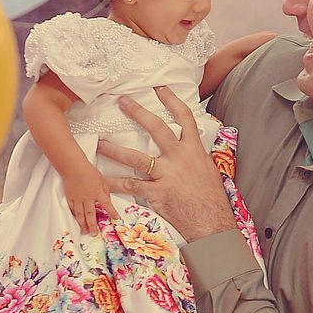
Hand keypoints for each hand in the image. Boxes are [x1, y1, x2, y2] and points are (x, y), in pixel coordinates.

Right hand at [65, 167, 113, 235]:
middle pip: (90, 214)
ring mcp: (78, 198)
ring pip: (80, 214)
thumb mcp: (102, 180)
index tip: (116, 219)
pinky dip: (75, 216)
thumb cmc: (88, 172)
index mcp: (97, 192)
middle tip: (94, 233)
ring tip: (85, 231)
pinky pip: (72, 209)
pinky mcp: (70, 198)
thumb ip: (105, 192)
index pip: (107, 204)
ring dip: (83, 224)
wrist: (73, 167)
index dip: (112, 212)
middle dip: (93, 225)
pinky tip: (77, 221)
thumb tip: (108, 201)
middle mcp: (87, 197)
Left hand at [98, 89, 235, 240]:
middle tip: (123, 102)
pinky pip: (131, 186)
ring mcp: (168, 175)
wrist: (212, 223)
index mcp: (195, 150)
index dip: (172, 101)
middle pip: (157, 128)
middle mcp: (180, 158)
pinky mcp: (157, 193)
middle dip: (138, 113)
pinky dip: (115, 184)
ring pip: (136, 157)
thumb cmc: (211, 199)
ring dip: (115, 149)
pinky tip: (102, 181)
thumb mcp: (208, 171)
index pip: (184, 118)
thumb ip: (195, 157)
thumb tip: (190, 147)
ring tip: (100, 143)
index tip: (160, 89)